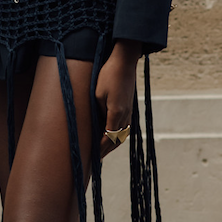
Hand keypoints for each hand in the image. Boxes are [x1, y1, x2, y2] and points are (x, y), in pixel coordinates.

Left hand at [95, 39, 140, 158]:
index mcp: (117, 113)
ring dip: (111, 144)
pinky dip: (116, 135)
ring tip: (101, 152)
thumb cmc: (108, 75)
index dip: (99, 149)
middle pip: (116, 140)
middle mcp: (126, 115)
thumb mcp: (97, 94)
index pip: (108, 138)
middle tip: (94, 160)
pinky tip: (110, 137)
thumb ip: (97, 113)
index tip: (91, 158)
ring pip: (122, 135)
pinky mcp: (130, 107)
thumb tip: (95, 128)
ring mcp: (130, 112)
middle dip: (105, 151)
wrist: (124, 61)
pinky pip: (124, 127)